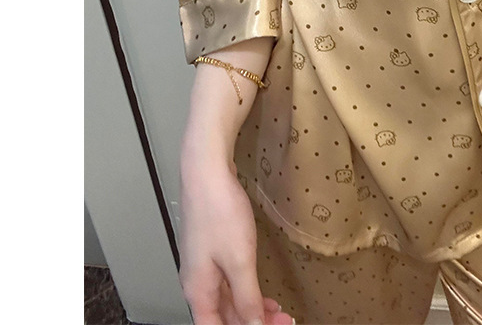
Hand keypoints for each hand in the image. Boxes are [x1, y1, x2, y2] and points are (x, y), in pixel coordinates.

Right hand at [178, 156, 296, 324]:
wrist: (206, 172)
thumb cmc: (219, 212)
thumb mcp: (239, 260)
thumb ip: (247, 298)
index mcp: (198, 292)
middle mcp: (197, 283)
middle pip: (223, 317)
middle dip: (253, 322)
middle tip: (284, 321)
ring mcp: (204, 265)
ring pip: (228, 300)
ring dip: (252, 308)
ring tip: (279, 312)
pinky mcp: (212, 249)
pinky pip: (229, 281)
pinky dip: (246, 290)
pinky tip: (262, 291)